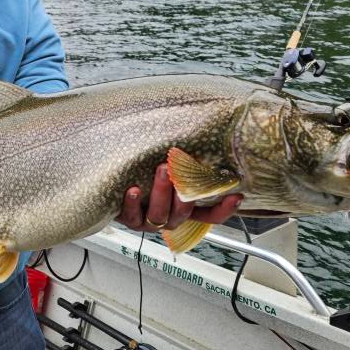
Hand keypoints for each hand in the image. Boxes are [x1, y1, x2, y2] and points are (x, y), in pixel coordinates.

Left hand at [116, 163, 241, 232]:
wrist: (114, 186)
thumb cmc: (146, 173)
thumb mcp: (169, 168)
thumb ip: (185, 163)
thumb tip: (202, 129)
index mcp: (183, 209)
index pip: (209, 215)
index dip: (224, 209)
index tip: (235, 195)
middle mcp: (169, 218)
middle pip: (183, 213)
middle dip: (184, 193)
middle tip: (181, 171)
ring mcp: (149, 221)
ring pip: (159, 215)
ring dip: (161, 193)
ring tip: (160, 170)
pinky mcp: (129, 220)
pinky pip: (132, 216)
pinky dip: (133, 203)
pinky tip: (134, 190)